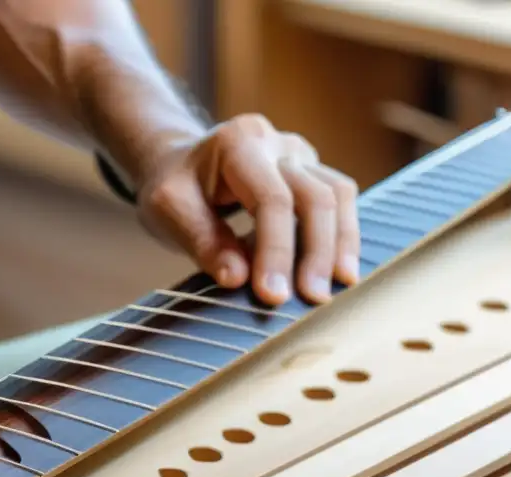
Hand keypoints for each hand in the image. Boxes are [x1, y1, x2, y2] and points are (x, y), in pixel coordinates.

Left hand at [136, 113, 360, 304]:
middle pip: (316, 196)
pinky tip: (338, 271)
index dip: (276, 250)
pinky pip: (339, 201)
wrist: (178, 160)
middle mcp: (278, 143)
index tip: (273, 294)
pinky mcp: (311, 172)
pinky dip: (342, 236)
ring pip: (339, 194)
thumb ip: (202, 241)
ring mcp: (300, 155)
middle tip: (314, 299)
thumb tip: (238, 279)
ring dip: (341, 244)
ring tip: (339, 287)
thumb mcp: (169, 209)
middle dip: (318, 252)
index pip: (271, 200)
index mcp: (239, 143)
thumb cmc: (172, 186)